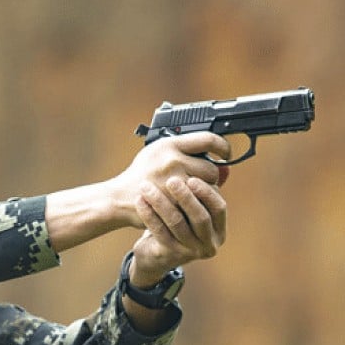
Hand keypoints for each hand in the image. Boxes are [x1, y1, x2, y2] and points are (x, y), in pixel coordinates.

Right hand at [111, 131, 230, 228]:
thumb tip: (225, 166)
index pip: (208, 139)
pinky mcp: (173, 202)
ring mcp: (173, 182)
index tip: (225, 153)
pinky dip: (196, 205)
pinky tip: (187, 203)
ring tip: (193, 192)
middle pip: (211, 168)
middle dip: (211, 176)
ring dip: (205, 192)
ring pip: (207, 188)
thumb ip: (189, 155)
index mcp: (169, 144)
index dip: (222, 146)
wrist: (120, 198)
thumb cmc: (141, 175)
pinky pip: (198, 204)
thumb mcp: (160, 154)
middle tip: (201, 180)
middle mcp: (172, 160)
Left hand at [130, 173, 226, 284]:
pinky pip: (159, 231)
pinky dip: (149, 214)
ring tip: (148, 186)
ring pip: (177, 223)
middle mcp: (209, 244)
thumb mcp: (191, 210)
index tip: (192, 177)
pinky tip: (140, 200)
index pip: (219, 208)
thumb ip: (200, 191)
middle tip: (171, 180)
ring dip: (161, 202)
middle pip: (200, 218)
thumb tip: (212, 162)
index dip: (207, 192)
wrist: (155, 254)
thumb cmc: (178, 223)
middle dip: (186, 197)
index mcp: (219, 230)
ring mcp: (189, 252)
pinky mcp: (169, 254)